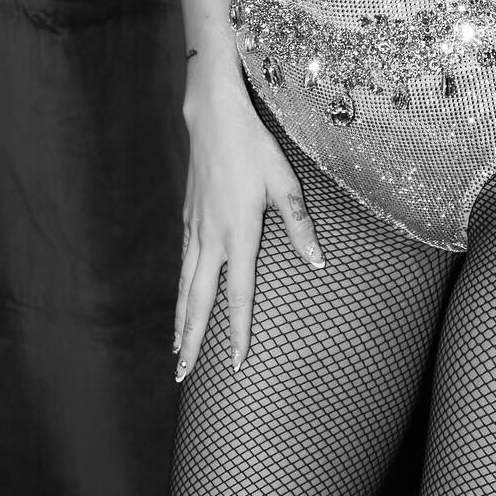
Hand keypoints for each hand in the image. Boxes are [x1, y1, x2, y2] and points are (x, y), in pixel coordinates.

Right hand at [174, 75, 324, 381]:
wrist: (213, 119)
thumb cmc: (255, 148)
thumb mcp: (284, 183)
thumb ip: (299, 225)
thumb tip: (318, 262)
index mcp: (239, 235)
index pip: (239, 296)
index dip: (237, 332)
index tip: (236, 363)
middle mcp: (211, 239)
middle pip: (199, 301)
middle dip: (191, 341)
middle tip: (182, 376)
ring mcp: (195, 228)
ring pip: (184, 285)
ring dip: (181, 320)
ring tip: (177, 351)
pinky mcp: (187, 216)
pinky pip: (182, 262)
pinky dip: (180, 288)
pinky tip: (182, 298)